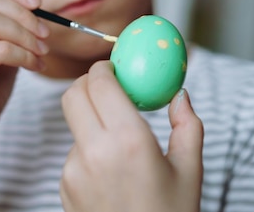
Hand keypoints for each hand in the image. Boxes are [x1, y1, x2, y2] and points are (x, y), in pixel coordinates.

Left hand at [60, 60, 202, 211]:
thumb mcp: (189, 171)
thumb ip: (187, 125)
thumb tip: (180, 94)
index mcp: (129, 141)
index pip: (99, 83)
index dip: (103, 69)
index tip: (114, 69)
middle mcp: (95, 152)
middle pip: (73, 95)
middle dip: (88, 84)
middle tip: (108, 88)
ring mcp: (73, 170)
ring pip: (73, 124)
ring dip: (90, 120)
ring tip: (118, 144)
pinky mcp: (64, 185)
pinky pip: (72, 152)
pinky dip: (87, 149)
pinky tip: (110, 172)